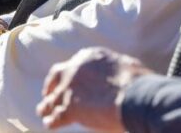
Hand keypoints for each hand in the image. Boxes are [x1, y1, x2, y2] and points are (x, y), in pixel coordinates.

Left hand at [37, 47, 152, 131]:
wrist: (135, 97)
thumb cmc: (138, 83)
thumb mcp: (124, 66)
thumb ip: (112, 70)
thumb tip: (116, 77)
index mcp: (89, 57)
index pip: (73, 64)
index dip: (68, 73)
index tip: (66, 79)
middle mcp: (75, 70)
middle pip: (56, 76)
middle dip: (50, 85)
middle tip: (47, 93)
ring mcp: (69, 89)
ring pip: (52, 98)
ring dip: (46, 106)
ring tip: (42, 111)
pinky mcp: (69, 109)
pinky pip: (55, 117)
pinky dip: (51, 121)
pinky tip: (49, 124)